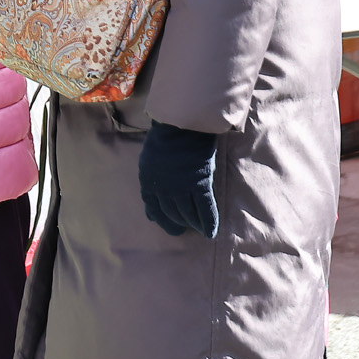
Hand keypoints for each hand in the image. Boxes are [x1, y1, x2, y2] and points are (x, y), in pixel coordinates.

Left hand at [138, 121, 219, 238]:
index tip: (169, 226)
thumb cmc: (164, 138)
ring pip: (188, 214)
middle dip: (178, 224)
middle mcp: (163, 188)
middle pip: (171, 213)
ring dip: (193, 223)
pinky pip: (205, 209)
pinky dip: (208, 222)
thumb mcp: (149, 160)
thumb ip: (151, 179)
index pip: (152, 208)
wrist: (180, 125)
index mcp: (148, 181)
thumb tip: (152, 198)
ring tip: (197, 228)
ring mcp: (181, 187)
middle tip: (185, 229)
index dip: (161, 219)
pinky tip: (211, 232)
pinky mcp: (199, 184)